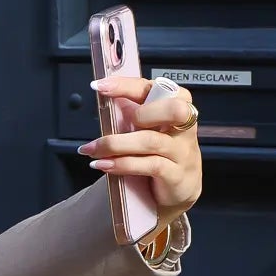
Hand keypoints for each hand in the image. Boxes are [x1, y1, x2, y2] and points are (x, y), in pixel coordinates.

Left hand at [79, 76, 201, 223]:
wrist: (180, 189)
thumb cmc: (160, 153)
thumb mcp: (147, 129)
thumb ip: (132, 115)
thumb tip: (103, 101)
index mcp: (176, 107)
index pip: (154, 88)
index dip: (127, 86)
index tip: (101, 86)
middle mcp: (184, 127)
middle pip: (173, 110)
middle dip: (142, 113)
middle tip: (114, 123)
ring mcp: (182, 152)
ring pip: (151, 141)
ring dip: (115, 144)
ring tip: (92, 150)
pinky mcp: (177, 176)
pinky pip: (150, 166)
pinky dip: (123, 164)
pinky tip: (104, 165)